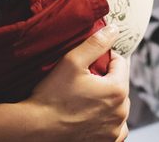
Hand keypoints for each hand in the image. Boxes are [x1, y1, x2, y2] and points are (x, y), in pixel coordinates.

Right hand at [25, 26, 129, 140]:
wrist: (36, 129)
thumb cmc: (52, 96)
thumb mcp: (72, 62)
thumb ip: (96, 43)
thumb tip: (114, 30)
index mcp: (117, 90)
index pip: (121, 64)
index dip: (106, 58)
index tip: (91, 61)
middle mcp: (121, 112)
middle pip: (120, 85)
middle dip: (107, 80)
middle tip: (86, 80)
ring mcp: (114, 130)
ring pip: (119, 107)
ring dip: (109, 101)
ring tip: (88, 98)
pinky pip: (116, 129)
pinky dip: (109, 122)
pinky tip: (94, 117)